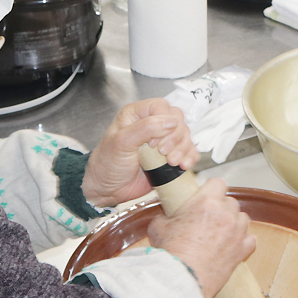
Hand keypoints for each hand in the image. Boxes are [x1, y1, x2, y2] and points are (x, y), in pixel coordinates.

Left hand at [82, 98, 198, 207]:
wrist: (108, 190)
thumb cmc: (108, 164)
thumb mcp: (121, 143)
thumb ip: (145, 129)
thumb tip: (170, 121)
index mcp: (137, 114)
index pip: (161, 107)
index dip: (164, 122)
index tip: (155, 142)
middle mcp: (151, 124)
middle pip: (177, 120)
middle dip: (176, 138)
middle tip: (165, 154)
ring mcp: (162, 140)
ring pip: (185, 135)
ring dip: (183, 149)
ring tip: (172, 163)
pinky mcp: (170, 155)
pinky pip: (188, 151)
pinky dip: (190, 157)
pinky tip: (183, 166)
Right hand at [149, 177, 255, 297]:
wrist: (182, 279)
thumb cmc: (171, 253)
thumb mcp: (159, 228)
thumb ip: (165, 217)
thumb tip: (164, 218)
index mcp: (206, 202)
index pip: (218, 183)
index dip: (211, 189)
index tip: (206, 196)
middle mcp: (225, 213)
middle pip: (230, 201)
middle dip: (221, 208)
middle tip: (207, 220)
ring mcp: (237, 231)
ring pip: (242, 218)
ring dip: (233, 223)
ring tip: (219, 234)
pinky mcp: (242, 250)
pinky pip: (250, 239)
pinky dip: (243, 241)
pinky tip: (231, 246)